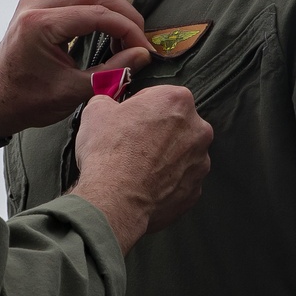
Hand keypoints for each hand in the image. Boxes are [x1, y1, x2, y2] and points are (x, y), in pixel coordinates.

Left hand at [0, 0, 151, 137]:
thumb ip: (111, 72)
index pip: (97, 14)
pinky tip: (108, 34)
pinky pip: (75, 0)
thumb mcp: (72, 92)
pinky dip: (96, 13)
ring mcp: (34, 2)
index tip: (145, 49)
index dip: (128, 29)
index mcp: (39, 24)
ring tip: (126, 40)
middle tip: (141, 41)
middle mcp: (35, 4)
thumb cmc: (26, 101)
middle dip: (124, 16)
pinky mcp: (37, 6)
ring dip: (112, 13)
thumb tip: (143, 54)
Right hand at [72, 85, 211, 251]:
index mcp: (177, 101)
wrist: (116, 199)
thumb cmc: (109, 151)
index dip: (139, 107)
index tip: (127, 119)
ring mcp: (200, 162)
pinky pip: (180, 181)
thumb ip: (107, 101)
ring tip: (137, 168)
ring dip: (164, 158)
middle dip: (157, 132)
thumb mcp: (96, 111)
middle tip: (131, 144)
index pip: (158, 96)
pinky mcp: (195, 190)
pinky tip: (145, 185)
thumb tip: (107, 105)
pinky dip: (166, 182)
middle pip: (176, 125)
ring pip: (181, 154)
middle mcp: (198, 129)